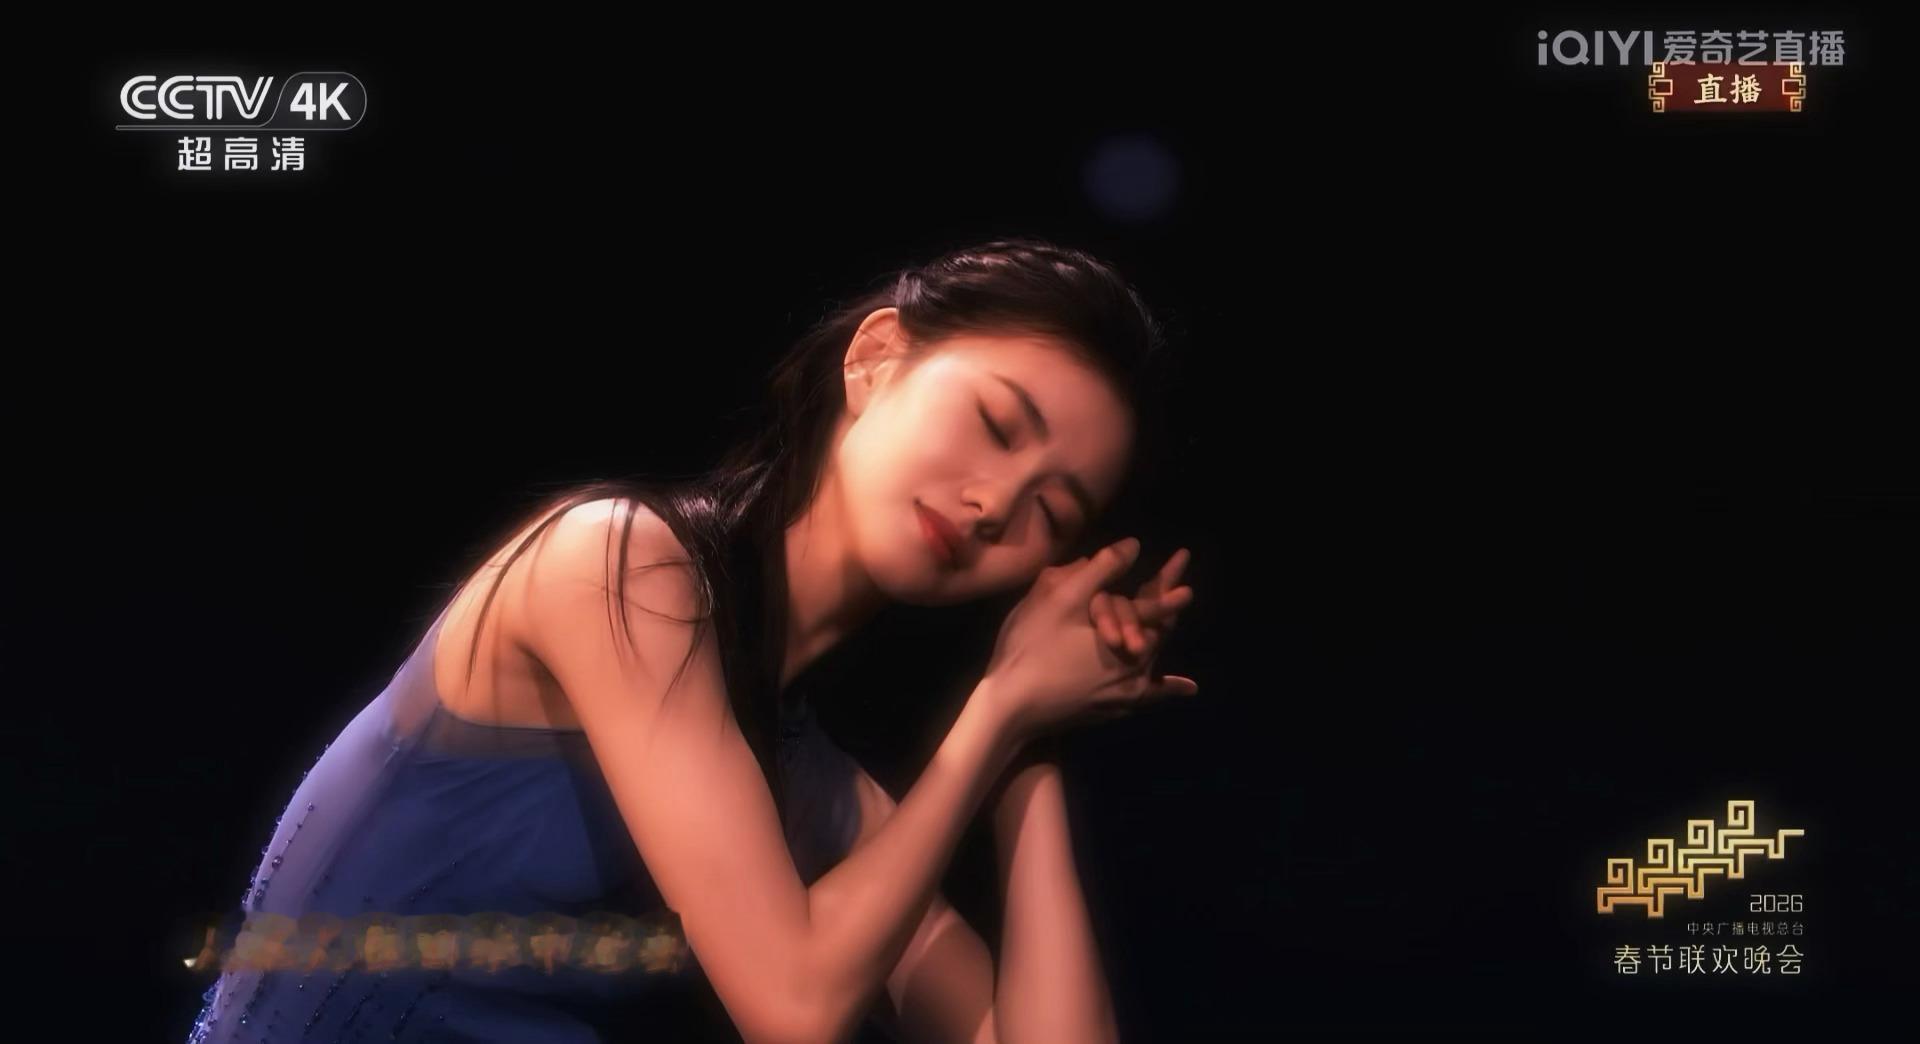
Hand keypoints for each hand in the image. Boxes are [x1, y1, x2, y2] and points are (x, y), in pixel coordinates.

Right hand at [980, 537, 1198, 746]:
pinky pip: (1149, 695)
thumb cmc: (1033, 646)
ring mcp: (1126, 694)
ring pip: (1152, 656)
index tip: (1185, 555)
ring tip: (1173, 618)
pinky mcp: (1112, 710)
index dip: (1168, 577)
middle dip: (1166, 605)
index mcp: (1129, 637)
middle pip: (1158, 630)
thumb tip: (1134, 546)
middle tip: (1181, 587)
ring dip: (1159, 635)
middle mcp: (1138, 668)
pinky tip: (1189, 688)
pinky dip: (1167, 688)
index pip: (1156, 601)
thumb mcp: (1063, 596)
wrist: (1011, 707)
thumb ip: (1103, 568)